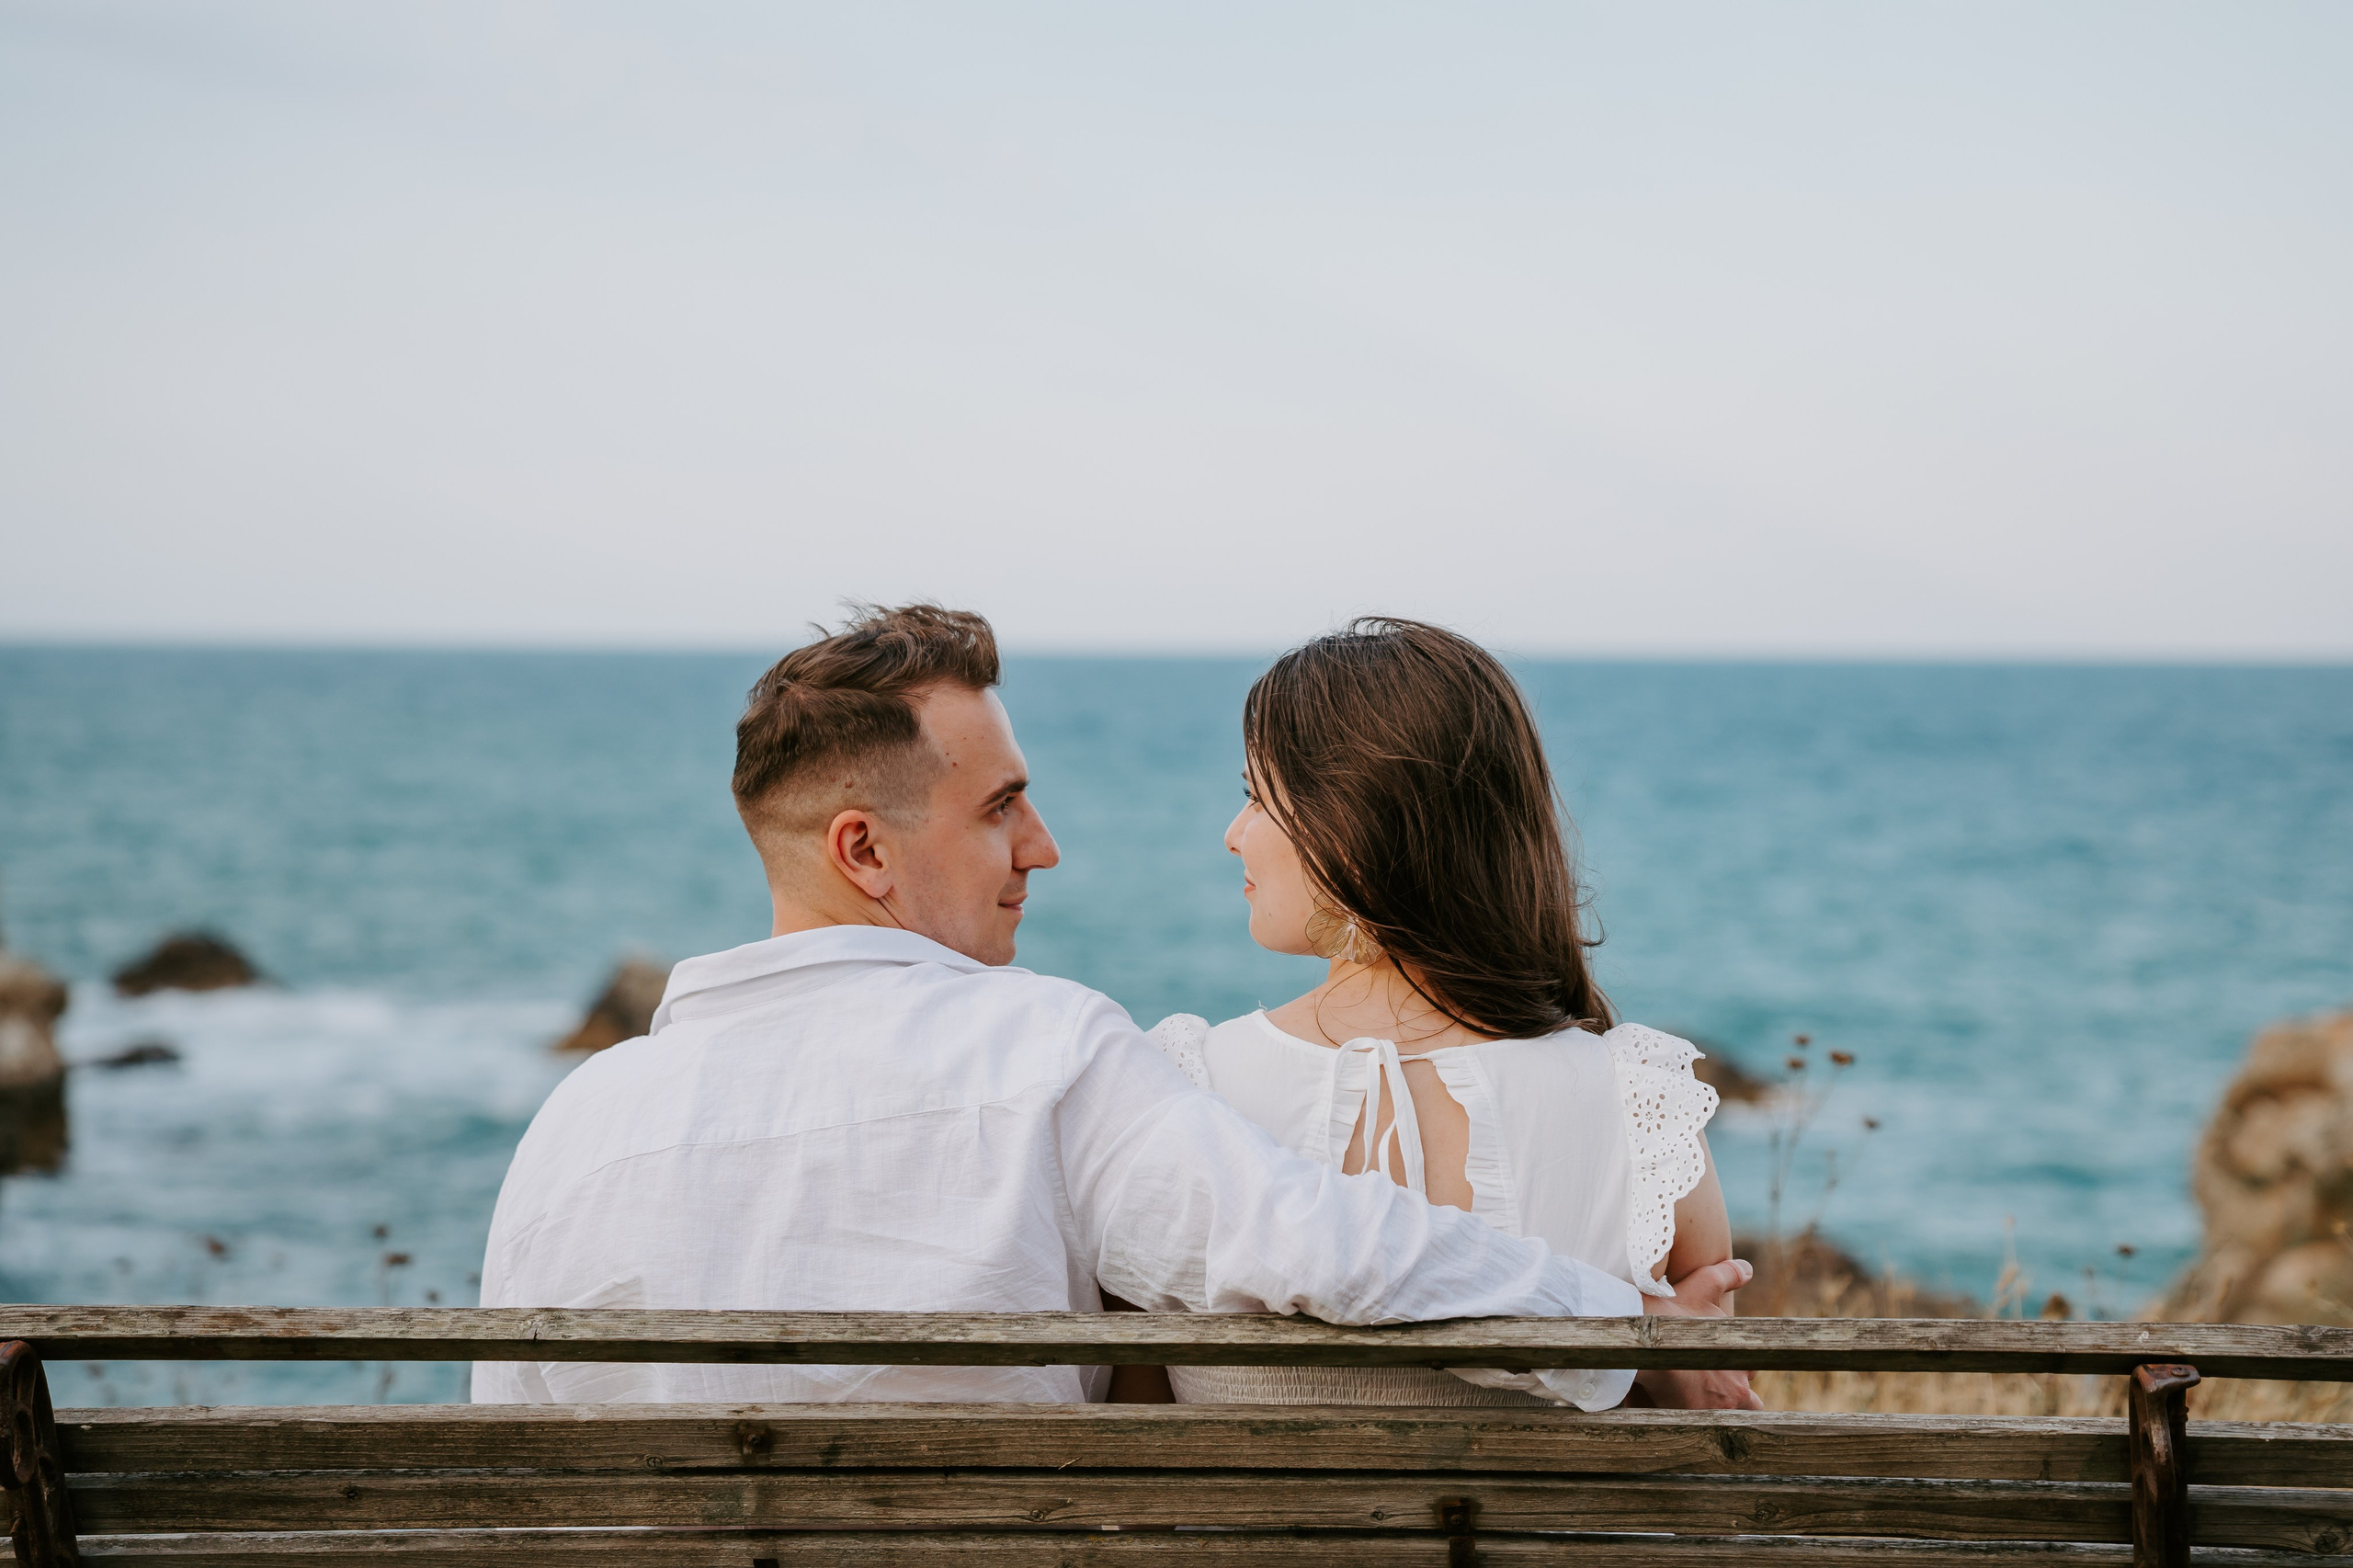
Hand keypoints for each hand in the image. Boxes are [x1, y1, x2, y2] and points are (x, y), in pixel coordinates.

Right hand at [1634, 1258, 1762, 1409]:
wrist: (1640, 1337)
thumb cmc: (1673, 1313)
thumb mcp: (1703, 1286)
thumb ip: (1727, 1276)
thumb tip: (1747, 1268)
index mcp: (1743, 1362)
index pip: (1748, 1375)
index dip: (1732, 1373)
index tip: (1714, 1369)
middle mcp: (1736, 1391)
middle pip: (1743, 1405)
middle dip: (1728, 1399)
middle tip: (1703, 1388)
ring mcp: (1715, 1410)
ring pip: (1723, 1421)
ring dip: (1711, 1415)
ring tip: (1691, 1406)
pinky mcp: (1691, 1421)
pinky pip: (1696, 1431)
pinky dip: (1687, 1424)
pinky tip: (1672, 1414)